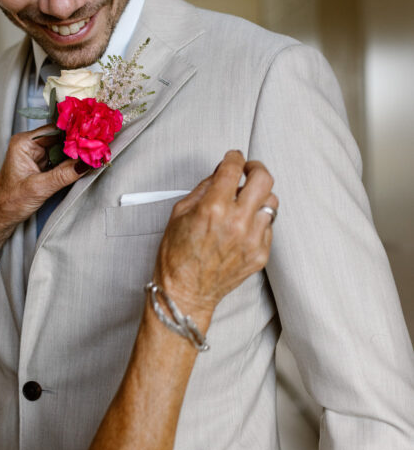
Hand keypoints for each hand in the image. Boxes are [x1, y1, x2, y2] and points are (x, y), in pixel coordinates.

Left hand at [0, 126, 87, 253]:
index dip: (74, 132)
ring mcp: (37, 155)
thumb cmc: (9, 203)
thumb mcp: (39, 188)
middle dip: (78, 142)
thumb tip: (85, 163)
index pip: (54, 129)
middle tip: (98, 146)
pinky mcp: (43, 166)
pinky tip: (85, 163)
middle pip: (61, 137)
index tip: (93, 136)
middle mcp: (30, 145)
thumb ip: (63, 175)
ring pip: (63, 148)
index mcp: (24, 143)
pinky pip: (61, 159)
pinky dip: (73, 162)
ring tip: (95, 154)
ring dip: (77, 153)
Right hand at [153, 150, 276, 331]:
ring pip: (272, 202)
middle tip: (248, 171)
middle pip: (264, 179)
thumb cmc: (177, 256)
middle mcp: (237, 222)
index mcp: (213, 209)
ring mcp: (253, 239)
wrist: (185, 292)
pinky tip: (243, 226)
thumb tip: (221, 173)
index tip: (234, 158)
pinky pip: (269, 226)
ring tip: (245, 202)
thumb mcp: (180, 212)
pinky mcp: (261, 254)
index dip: (234, 157)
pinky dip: (258, 220)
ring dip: (258, 197)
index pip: (234, 168)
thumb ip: (204, 188)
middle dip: (255, 168)